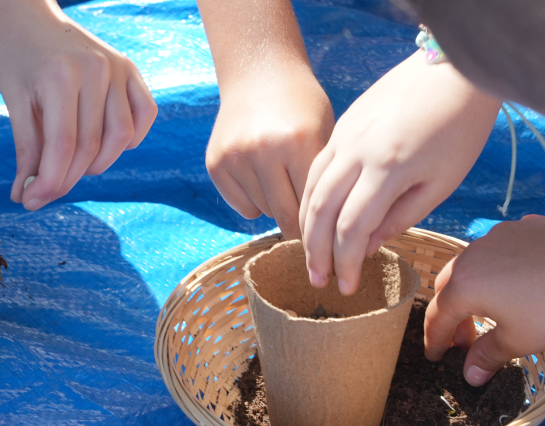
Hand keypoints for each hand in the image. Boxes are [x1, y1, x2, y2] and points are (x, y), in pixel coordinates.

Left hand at [0, 0, 156, 210]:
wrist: (26, 14)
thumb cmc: (14, 57)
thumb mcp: (13, 102)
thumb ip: (26, 150)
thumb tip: (25, 196)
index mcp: (60, 76)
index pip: (63, 147)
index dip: (49, 182)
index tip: (30, 202)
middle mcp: (96, 70)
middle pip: (91, 147)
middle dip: (67, 179)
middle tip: (45, 191)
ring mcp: (118, 68)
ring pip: (120, 137)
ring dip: (98, 164)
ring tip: (73, 165)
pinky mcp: (130, 70)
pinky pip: (144, 115)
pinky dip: (130, 138)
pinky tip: (106, 145)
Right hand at [206, 63, 332, 237]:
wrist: (260, 75)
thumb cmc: (302, 109)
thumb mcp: (324, 133)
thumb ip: (322, 178)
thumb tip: (324, 230)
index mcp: (298, 142)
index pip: (312, 204)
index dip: (321, 219)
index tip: (327, 228)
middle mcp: (263, 150)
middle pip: (284, 215)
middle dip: (298, 225)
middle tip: (308, 226)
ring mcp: (236, 157)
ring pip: (264, 211)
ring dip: (277, 207)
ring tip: (284, 185)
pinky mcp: (216, 164)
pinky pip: (242, 206)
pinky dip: (255, 202)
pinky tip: (262, 181)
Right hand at [300, 52, 500, 293]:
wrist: (453, 68)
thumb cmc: (458, 128)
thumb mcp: (441, 182)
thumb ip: (401, 217)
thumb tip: (365, 247)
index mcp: (387, 169)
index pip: (351, 228)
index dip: (345, 263)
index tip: (347, 287)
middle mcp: (356, 153)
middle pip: (321, 212)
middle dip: (316, 252)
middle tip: (317, 281)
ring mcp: (344, 136)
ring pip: (311, 190)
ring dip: (307, 228)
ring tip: (311, 256)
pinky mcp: (342, 125)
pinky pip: (315, 168)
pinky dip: (310, 198)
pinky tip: (315, 218)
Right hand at [424, 215, 544, 385]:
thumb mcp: (518, 341)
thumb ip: (486, 356)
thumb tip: (470, 376)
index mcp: (464, 285)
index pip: (437, 317)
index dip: (435, 340)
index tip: (436, 357)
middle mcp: (471, 256)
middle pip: (448, 287)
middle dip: (451, 314)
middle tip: (464, 338)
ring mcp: (497, 236)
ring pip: (471, 264)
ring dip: (472, 288)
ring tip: (489, 308)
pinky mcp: (523, 227)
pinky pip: (499, 249)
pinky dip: (498, 268)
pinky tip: (517, 280)